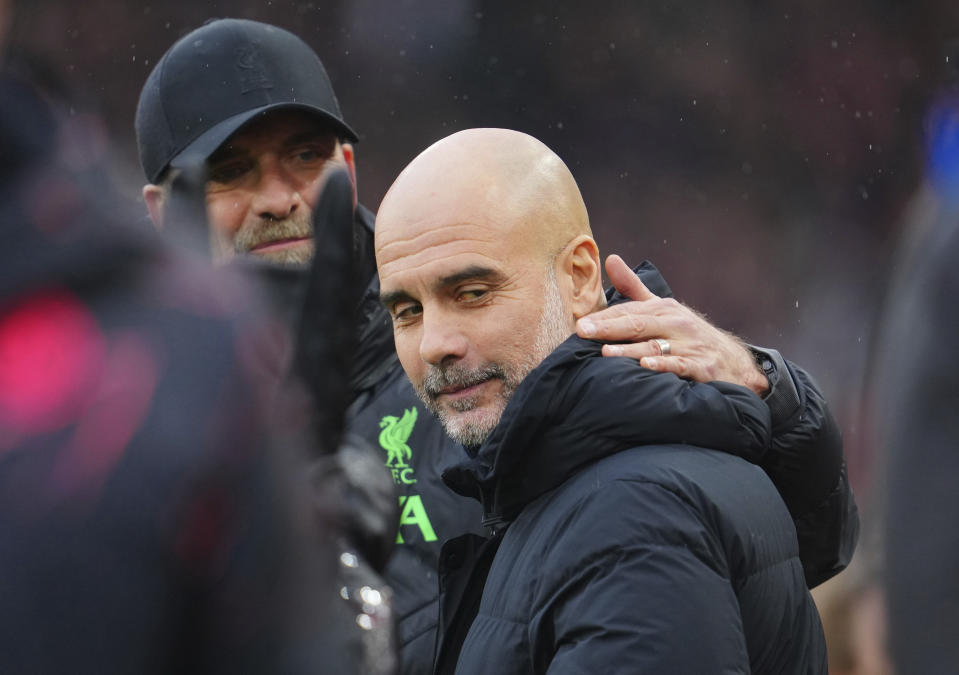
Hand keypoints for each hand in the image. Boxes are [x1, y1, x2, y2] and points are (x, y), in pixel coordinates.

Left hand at [576, 255, 768, 395]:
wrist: (733, 362)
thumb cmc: (688, 334)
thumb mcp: (663, 308)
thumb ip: (634, 288)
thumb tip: (610, 259)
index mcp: (664, 309)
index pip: (630, 311)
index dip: (605, 317)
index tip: (581, 324)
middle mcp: (676, 324)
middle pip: (638, 325)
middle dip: (609, 328)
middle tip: (584, 332)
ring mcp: (689, 344)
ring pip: (654, 346)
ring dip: (629, 349)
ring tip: (605, 352)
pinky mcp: (701, 366)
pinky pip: (679, 365)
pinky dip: (663, 365)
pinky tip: (646, 366)